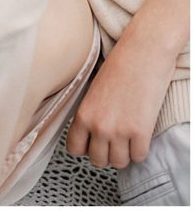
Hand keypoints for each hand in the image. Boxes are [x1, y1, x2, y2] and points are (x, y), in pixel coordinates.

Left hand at [66, 41, 170, 167]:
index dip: (85, 148)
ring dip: (124, 152)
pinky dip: (141, 148)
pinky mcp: (140, 133)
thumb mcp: (93, 90)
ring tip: (127, 135)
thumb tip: (88, 133)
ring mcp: (119, 131)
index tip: (92, 143)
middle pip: (98, 160)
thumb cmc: (120, 66)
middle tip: (113, 138)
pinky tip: (140, 133)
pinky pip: (139, 156)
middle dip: (106, 152)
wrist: (142, 54)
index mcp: (83, 114)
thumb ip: (89, 113)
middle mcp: (99, 126)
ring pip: (118, 162)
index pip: (74, 149)